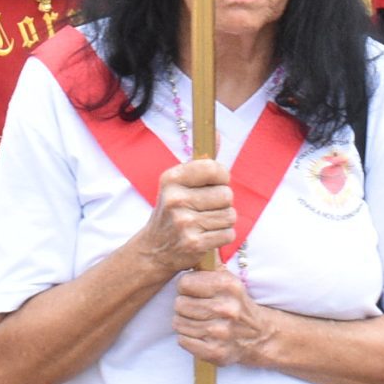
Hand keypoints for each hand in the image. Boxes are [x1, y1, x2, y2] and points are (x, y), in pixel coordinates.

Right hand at [135, 157, 232, 276]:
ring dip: (224, 221)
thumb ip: (201, 161)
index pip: (213, 168)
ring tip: (207, 222)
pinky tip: (207, 235)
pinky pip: (228, 234)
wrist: (154, 249)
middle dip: (223, 202)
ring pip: (230, 215)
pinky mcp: (194, 243)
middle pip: (226, 194)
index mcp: (171, 179)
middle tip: (207, 208)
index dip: (222, 176)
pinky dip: (223, 236)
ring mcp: (184, 223)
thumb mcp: (178, 184)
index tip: (216, 183)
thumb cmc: (172, 211)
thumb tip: (216, 133)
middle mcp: (175, 199)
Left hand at [173, 268, 272, 368]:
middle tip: (196, 307)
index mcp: (227, 286)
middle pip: (179, 304)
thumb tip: (191, 245)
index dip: (185, 287)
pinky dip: (187, 338)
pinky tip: (199, 334)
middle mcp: (225, 308)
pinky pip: (183, 341)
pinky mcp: (215, 351)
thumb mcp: (229, 280)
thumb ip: (210, 266)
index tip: (193, 291)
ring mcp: (221, 332)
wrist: (259, 335)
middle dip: (184, 305)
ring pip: (179, 323)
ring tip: (198, 320)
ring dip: (184, 322)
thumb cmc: (236, 303)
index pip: (184, 283)